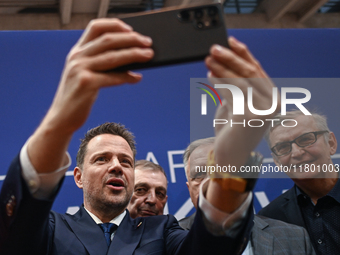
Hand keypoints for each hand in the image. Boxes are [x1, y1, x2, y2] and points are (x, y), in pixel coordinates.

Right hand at [49, 18, 153, 133]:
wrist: (62, 117)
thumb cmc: (78, 96)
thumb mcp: (84, 74)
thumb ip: (99, 63)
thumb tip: (128, 56)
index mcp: (77, 51)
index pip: (95, 27)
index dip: (114, 25)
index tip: (131, 29)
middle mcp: (77, 57)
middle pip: (108, 39)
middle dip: (131, 39)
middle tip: (148, 42)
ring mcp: (80, 69)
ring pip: (113, 56)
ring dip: (134, 54)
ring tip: (148, 55)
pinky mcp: (86, 84)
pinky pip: (112, 77)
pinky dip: (127, 76)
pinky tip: (136, 78)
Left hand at [206, 37, 277, 180]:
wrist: (230, 156)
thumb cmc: (232, 130)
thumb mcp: (236, 104)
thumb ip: (235, 87)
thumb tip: (223, 63)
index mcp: (272, 98)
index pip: (258, 69)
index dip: (244, 53)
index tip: (231, 41)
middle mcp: (272, 104)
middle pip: (250, 72)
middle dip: (231, 58)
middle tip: (214, 48)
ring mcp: (263, 111)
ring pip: (240, 81)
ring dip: (222, 68)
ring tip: (208, 59)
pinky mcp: (248, 117)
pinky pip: (232, 93)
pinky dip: (220, 83)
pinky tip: (210, 75)